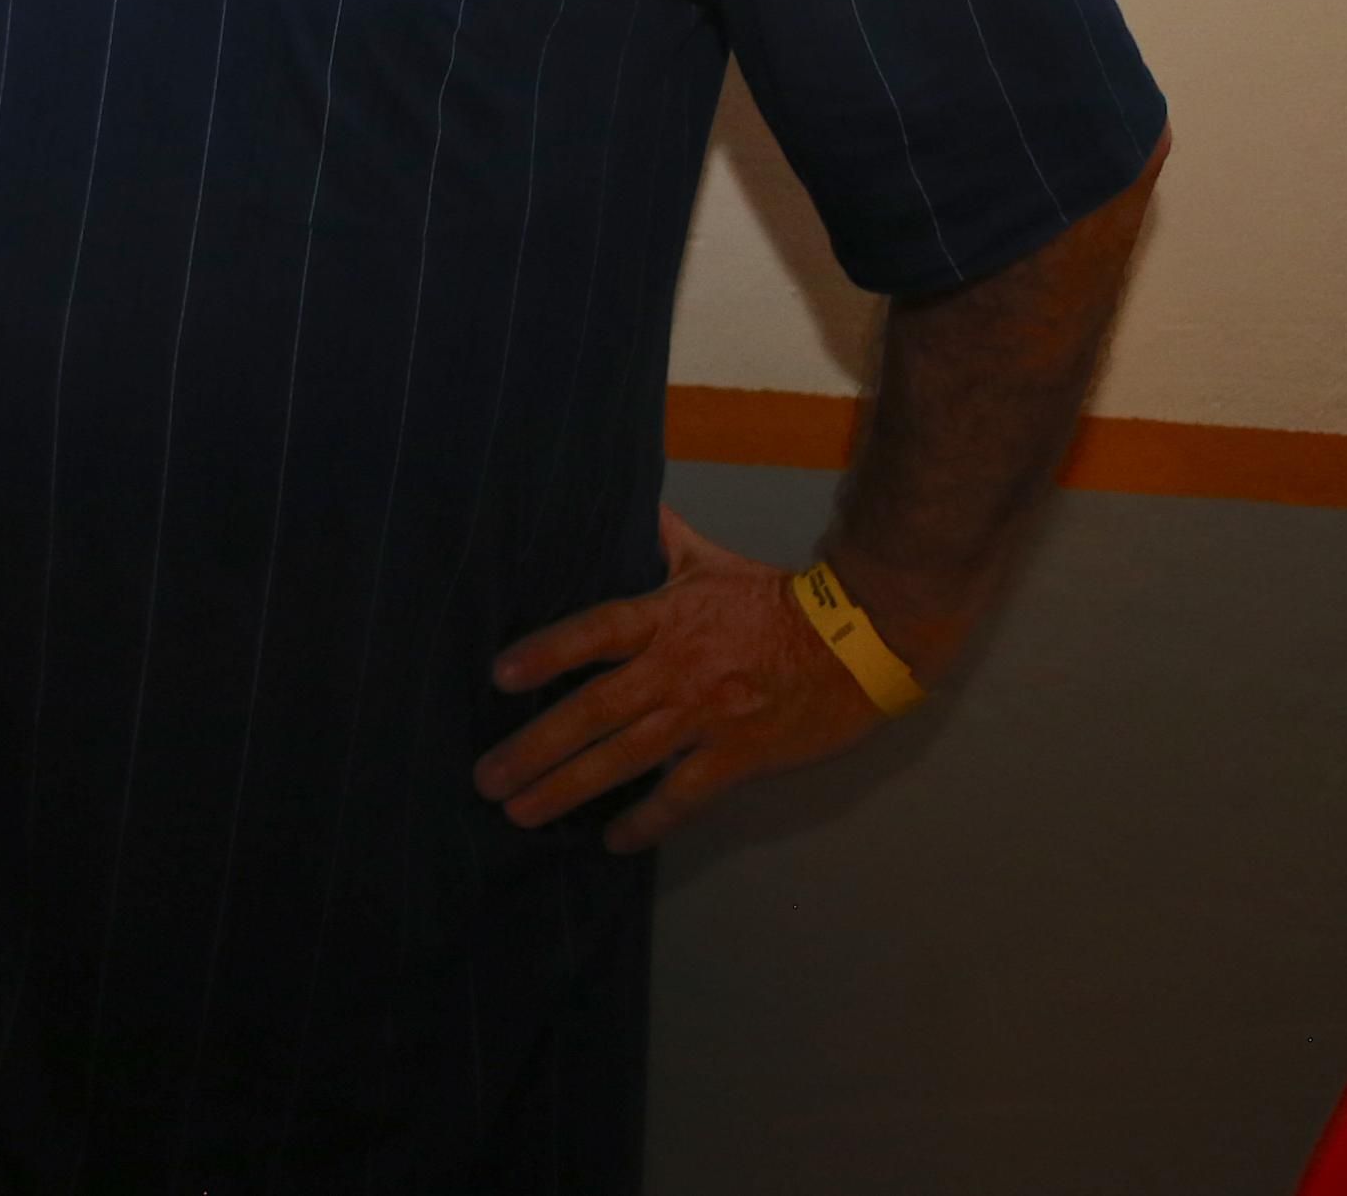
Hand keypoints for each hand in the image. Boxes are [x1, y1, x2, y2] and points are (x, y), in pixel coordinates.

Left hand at [472, 506, 895, 852]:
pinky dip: (648, 821)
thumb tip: (637, 505)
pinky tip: (614, 841)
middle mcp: (675, 669)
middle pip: (592, 710)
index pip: (593, 632)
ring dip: (568, 788)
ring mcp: (705, 716)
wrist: (861, 637)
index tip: (498, 676)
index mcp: (665, 616)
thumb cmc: (779, 599)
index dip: (545, 652)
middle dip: (534, 747)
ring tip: (521, 812)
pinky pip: (683, 796)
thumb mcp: (714, 561)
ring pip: (624, 758)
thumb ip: (666, 540)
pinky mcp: (739, 755)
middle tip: (486, 779)